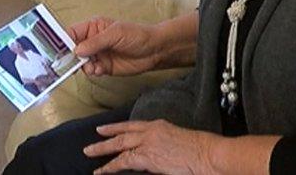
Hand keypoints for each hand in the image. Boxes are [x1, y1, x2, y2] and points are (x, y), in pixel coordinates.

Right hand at [68, 17, 158, 76]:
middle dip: (71, 57)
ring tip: (93, 66)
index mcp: (93, 27)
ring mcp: (98, 54)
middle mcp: (93, 41)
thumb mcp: (115, 34)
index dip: (63, 41)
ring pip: (81, 62)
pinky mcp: (104, 67)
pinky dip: (92, 72)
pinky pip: (91, 71)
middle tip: (72, 62)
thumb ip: (95, 42)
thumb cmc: (137, 35)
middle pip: (73, 49)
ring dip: (84, 66)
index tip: (58, 50)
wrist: (154, 51)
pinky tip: (99, 70)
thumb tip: (77, 50)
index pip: (72, 33)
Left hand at [83, 120, 217, 174]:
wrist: (206, 154)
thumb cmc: (199, 150)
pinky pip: (123, 161)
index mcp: (159, 125)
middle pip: (123, 133)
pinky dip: (111, 166)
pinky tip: (102, 170)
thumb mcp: (177, 140)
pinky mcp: (147, 157)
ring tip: (89, 153)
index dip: (118, 127)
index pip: (133, 126)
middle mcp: (151, 131)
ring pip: (119, 145)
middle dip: (106, 136)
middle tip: (93, 138)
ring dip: (102, 150)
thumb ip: (162, 144)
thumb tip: (154, 154)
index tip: (107, 128)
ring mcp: (148, 143)